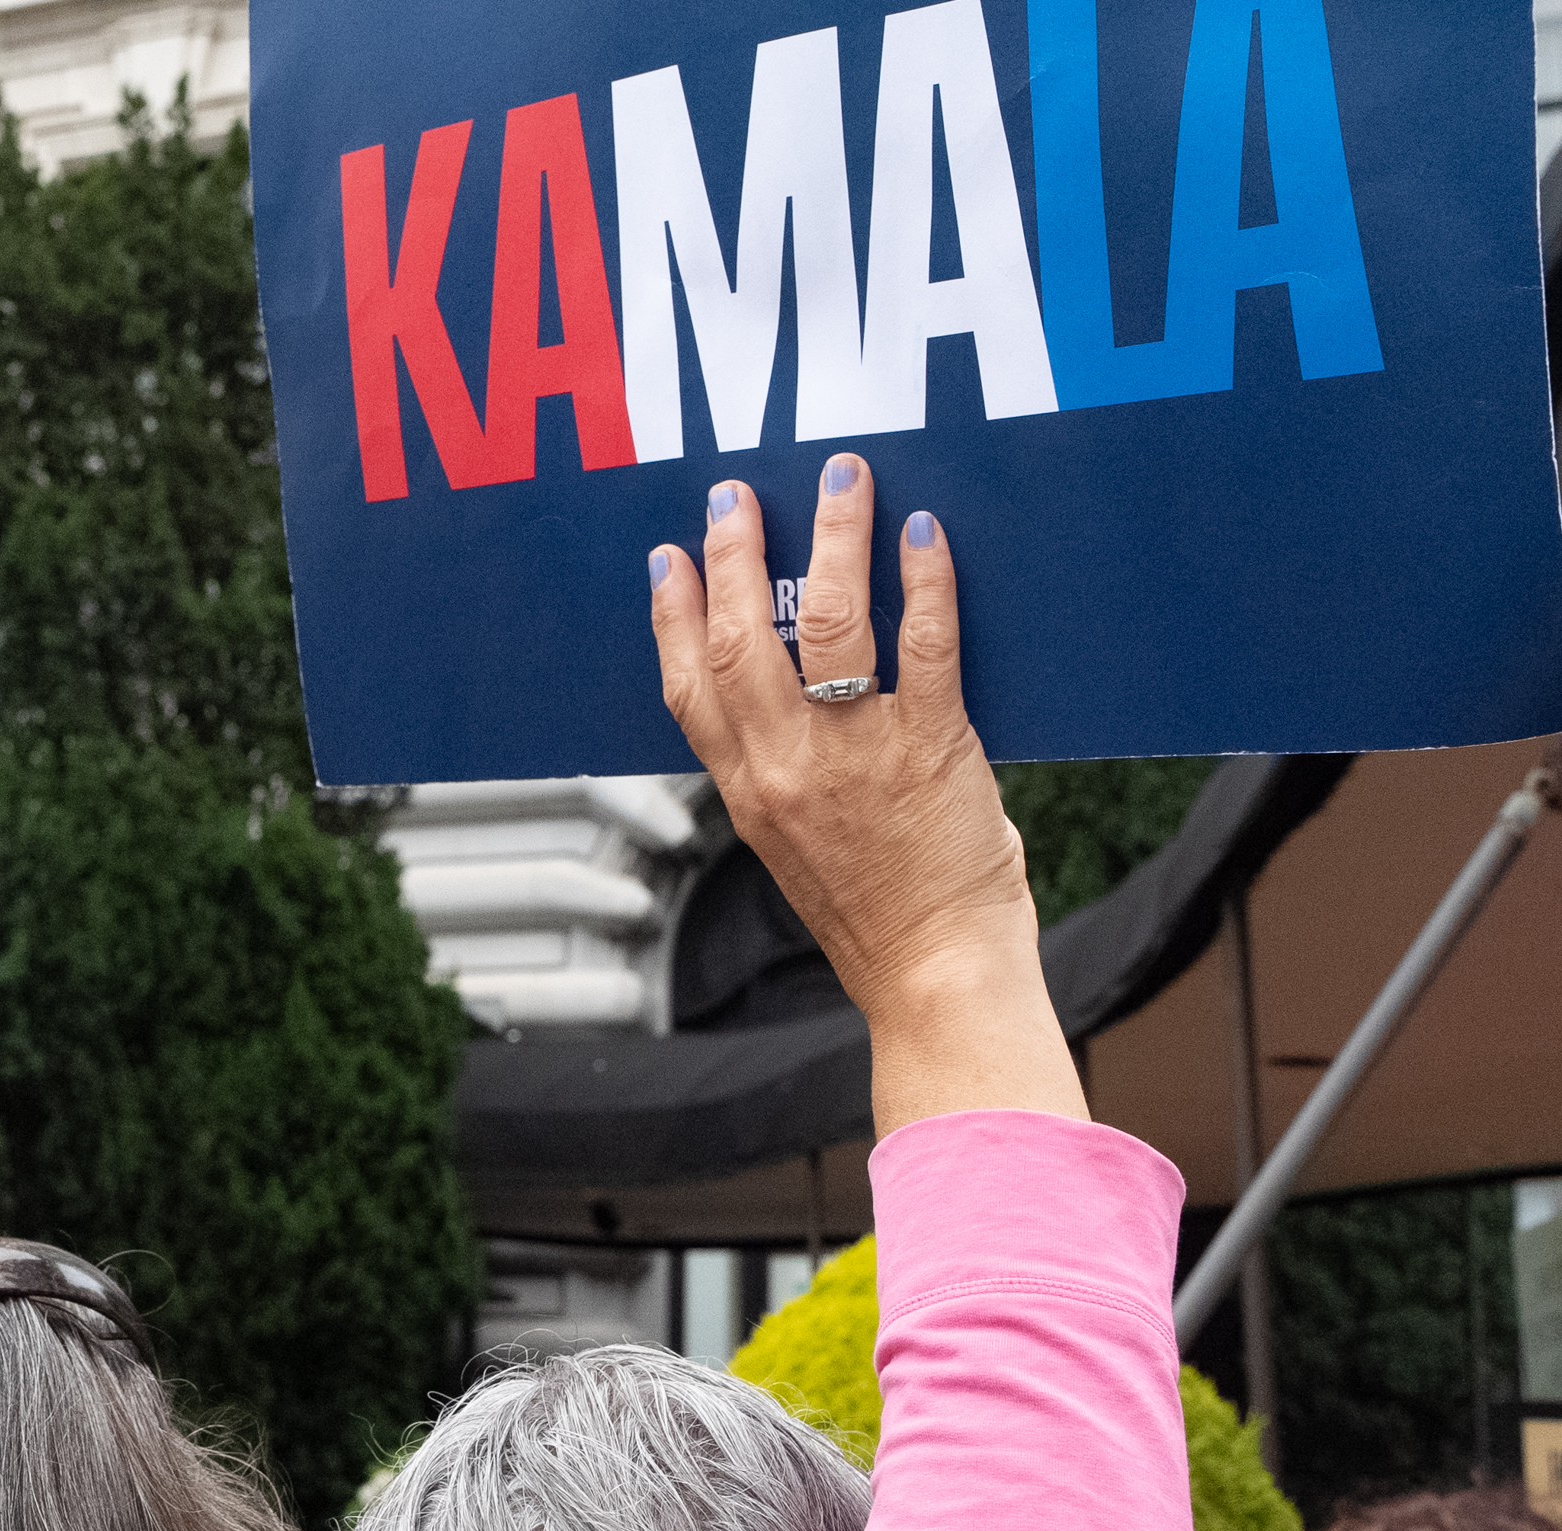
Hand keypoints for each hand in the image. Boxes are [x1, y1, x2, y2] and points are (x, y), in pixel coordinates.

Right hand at [648, 459, 1083, 1132]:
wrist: (935, 974)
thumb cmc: (877, 917)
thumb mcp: (792, 845)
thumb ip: (779, 777)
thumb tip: (789, 706)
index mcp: (745, 790)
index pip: (687, 685)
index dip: (672, 613)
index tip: (670, 559)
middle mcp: (786, 766)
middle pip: (739, 637)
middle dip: (732, 553)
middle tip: (735, 496)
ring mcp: (855, 753)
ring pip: (823, 621)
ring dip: (828, 539)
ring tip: (838, 481)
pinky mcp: (931, 747)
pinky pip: (922, 645)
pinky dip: (922, 582)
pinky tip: (922, 535)